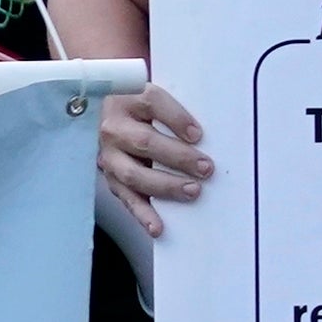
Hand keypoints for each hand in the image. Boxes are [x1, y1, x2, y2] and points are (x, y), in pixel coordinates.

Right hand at [99, 82, 211, 234]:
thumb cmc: (142, 106)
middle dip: (178, 156)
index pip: (152, 103)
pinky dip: (142, 214)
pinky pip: (125, 198)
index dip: (176, 118)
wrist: (106, 113)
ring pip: (133, 173)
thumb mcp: (154, 95)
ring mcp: (109, 155)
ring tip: (193, 190)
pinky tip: (158, 226)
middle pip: (144, 141)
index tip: (198, 134)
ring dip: (165, 185)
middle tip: (206, 168)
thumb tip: (215, 127)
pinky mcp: (110, 178)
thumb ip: (176, 106)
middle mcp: (113, 126)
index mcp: (128, 98)